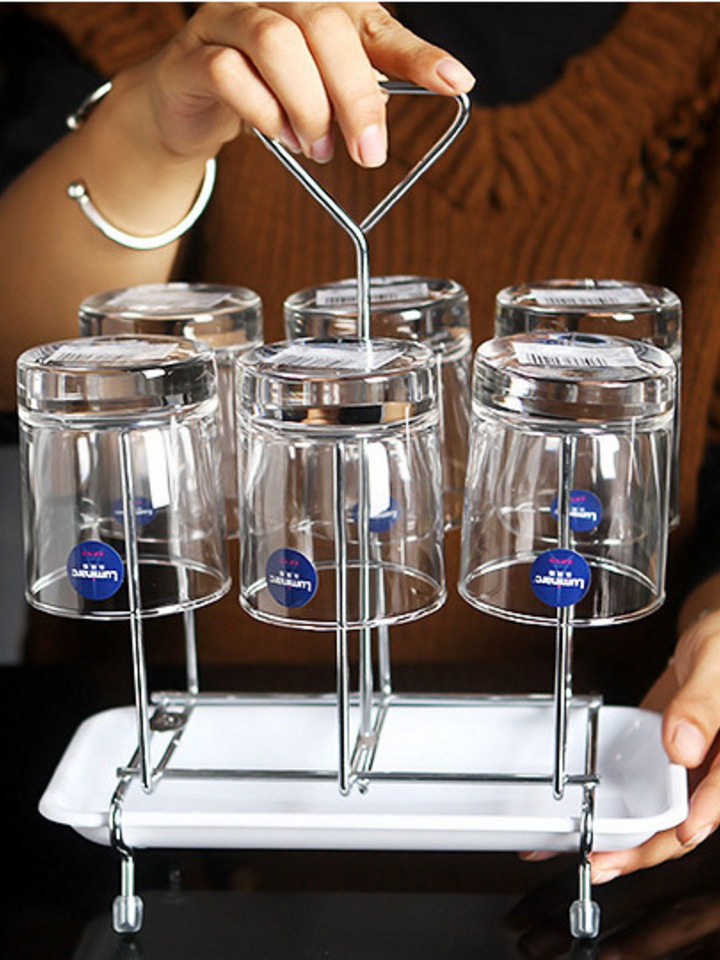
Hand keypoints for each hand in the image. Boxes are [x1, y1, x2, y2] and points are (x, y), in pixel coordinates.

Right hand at [139, 2, 474, 165]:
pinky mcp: (195, 52)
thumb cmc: (266, 91)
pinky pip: (230, 73)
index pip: (375, 23)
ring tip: (316, 148)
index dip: (416, 54)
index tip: (455, 82)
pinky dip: (263, 114)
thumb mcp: (321, 90)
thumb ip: (359, 90)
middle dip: (355, 96)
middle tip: (369, 154)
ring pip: (276, 42)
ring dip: (306, 107)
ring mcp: (230, 17)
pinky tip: (281, 138)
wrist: (190, 102)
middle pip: (326, 27)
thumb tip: (405, 108)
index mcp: (319, 5)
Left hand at [590, 608, 719, 883]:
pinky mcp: (662, 771)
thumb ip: (701, 703)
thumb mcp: (715, 663)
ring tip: (590, 856)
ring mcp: (686, 776)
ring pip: (662, 819)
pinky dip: (615, 815)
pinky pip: (643, 798)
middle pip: (688, 820)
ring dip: (627, 843)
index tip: (685, 831)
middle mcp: (713, 773)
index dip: (706, 812)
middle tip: (609, 860)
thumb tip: (683, 746)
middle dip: (648, 847)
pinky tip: (583, 825)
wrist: (710, 644)